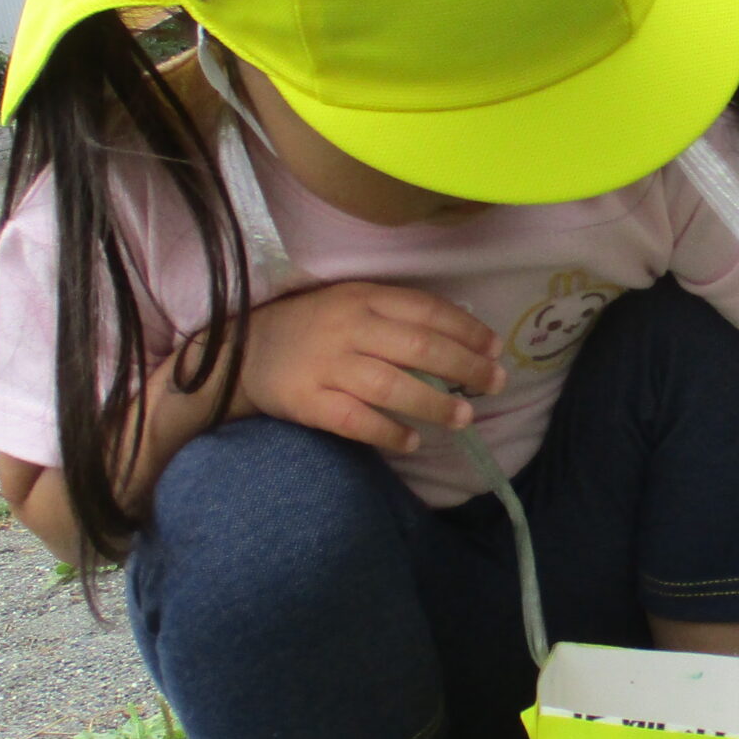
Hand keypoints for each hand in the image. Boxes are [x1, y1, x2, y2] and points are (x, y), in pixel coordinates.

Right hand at [237, 282, 506, 455]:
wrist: (243, 350)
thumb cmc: (312, 327)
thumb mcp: (351, 304)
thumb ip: (396, 316)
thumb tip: (461, 338)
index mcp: (363, 297)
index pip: (425, 310)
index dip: (465, 329)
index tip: (495, 348)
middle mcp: (347, 327)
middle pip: (416, 346)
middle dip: (464, 365)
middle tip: (496, 384)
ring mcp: (325, 364)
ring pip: (389, 384)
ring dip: (432, 402)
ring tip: (464, 418)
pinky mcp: (306, 400)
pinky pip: (353, 419)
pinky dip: (386, 431)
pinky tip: (412, 441)